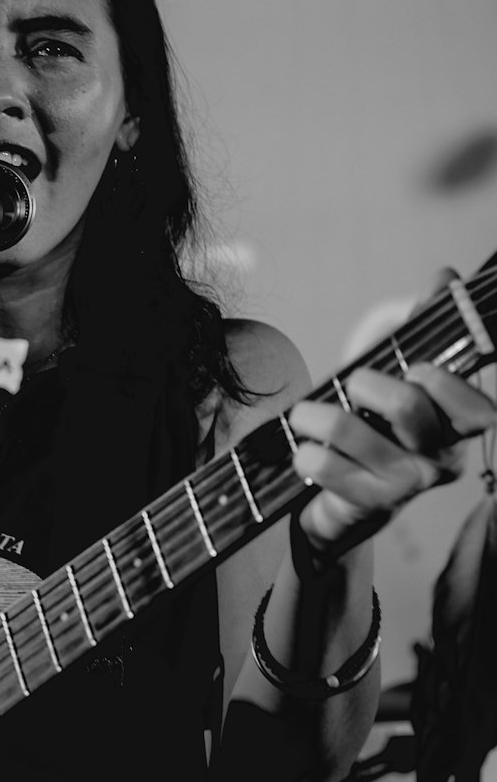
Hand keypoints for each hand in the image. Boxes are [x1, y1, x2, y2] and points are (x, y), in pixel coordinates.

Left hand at [287, 272, 494, 559]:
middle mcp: (439, 459)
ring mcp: (404, 486)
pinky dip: (304, 451)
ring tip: (305, 416)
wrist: (342, 494)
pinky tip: (307, 452)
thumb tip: (446, 276)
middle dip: (365, 382)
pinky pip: (322, 464)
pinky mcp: (365, 505)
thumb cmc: (374, 419)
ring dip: (314, 415)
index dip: (447, 385)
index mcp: (456, 424)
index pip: (478, 410)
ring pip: (349, 430)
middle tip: (352, 385)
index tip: (415, 367)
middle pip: (408, 407)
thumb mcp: (395, 364)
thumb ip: (420, 321)